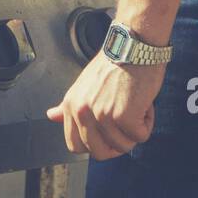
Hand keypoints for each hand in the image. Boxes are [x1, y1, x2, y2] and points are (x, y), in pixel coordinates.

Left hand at [46, 52, 165, 159]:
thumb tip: (51, 116)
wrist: (134, 45)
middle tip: (127, 124)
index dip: (95, 145)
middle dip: (117, 144)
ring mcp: (102, 115)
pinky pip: (139, 137)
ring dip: (135, 130)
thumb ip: (68, 106)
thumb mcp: (84, 84)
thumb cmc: (114, 63)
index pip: (75, 146)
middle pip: (99, 152)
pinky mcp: (124, 116)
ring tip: (135, 106)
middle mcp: (83, 112)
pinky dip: (147, 123)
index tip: (108, 135)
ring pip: (123, 146)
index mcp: (71, 105)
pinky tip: (144, 104)